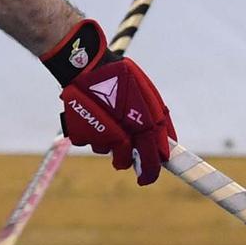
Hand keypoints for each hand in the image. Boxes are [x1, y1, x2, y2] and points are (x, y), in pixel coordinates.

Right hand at [42, 20, 175, 184]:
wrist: (86, 66)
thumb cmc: (121, 77)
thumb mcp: (148, 95)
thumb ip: (159, 123)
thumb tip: (165, 149)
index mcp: (142, 125)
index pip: (150, 158)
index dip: (150, 171)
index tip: (146, 178)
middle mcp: (120, 135)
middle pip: (124, 160)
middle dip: (126, 157)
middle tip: (123, 143)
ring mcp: (99, 136)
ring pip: (106, 149)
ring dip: (107, 139)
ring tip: (105, 115)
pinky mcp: (80, 135)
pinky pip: (89, 140)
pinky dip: (91, 131)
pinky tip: (92, 114)